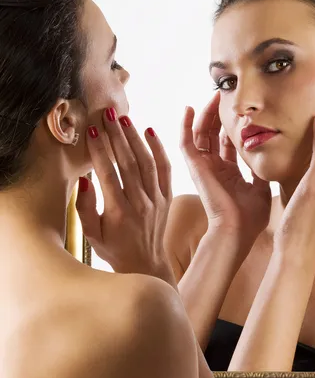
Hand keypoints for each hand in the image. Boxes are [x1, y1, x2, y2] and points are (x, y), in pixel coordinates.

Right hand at [75, 109, 172, 278]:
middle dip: (117, 136)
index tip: (91, 131)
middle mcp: (140, 203)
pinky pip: (165, 169)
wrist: (146, 263)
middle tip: (108, 114)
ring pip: (147, 162)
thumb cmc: (113, 248)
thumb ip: (85, 208)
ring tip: (124, 119)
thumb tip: (84, 180)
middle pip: (129, 162)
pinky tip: (150, 131)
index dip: (99, 150)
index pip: (108, 174)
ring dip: (135, 138)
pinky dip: (159, 149)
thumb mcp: (92, 235)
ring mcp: (156, 199)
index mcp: (119, 212)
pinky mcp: (167, 196)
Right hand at [180, 93, 271, 255]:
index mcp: (229, 173)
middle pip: (213, 134)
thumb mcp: (262, 187)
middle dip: (219, 114)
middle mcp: (214, 167)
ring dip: (206, 114)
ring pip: (200, 133)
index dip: (233, 126)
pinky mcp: (195, 166)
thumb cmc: (250, 217)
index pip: (228, 142)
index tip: (242, 109)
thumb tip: (274, 152)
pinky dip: (185, 125)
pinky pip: (185, 142)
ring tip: (213, 96)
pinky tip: (189, 108)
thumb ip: (262, 169)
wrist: (237, 231)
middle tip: (226, 96)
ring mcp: (203, 166)